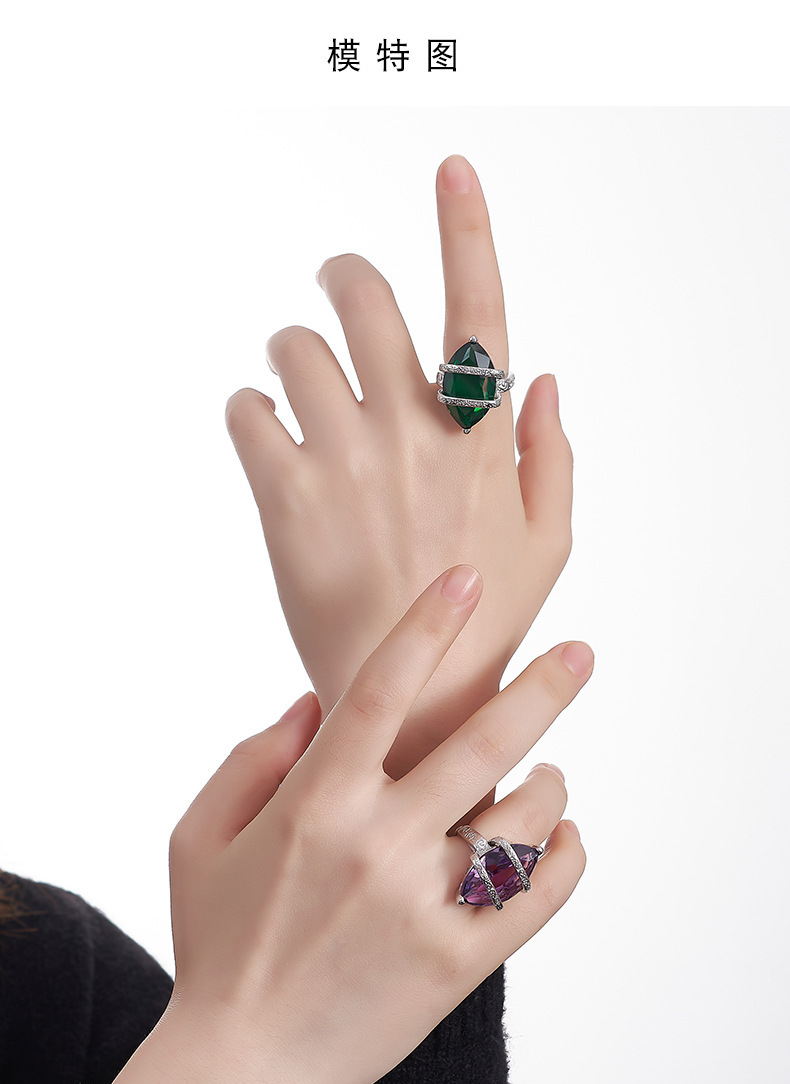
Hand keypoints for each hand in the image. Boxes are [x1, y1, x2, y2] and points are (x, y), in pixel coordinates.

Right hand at [95, 566, 589, 1083]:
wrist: (239, 1066)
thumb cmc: (217, 942)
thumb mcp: (200, 838)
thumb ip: (253, 756)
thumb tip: (318, 699)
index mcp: (314, 804)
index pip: (381, 689)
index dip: (426, 624)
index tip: (466, 578)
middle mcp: (377, 845)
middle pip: (482, 743)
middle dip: (542, 686)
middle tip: (581, 651)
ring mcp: (425, 907)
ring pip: (524, 819)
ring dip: (548, 782)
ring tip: (547, 773)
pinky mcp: (459, 963)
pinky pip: (540, 899)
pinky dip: (565, 858)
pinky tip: (562, 836)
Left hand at [225, 155, 572, 818]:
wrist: (407, 697)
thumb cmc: (486, 617)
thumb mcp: (548, 541)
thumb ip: (552, 455)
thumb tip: (540, 378)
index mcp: (481, 438)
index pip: (479, 310)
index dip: (466, 228)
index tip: (452, 169)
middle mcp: (413, 435)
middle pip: (362, 298)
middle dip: (339, 275)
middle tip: (330, 286)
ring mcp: (345, 463)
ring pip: (292, 345)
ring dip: (288, 349)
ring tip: (295, 383)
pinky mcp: (285, 499)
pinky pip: (246, 411)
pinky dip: (249, 412)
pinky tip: (269, 439)